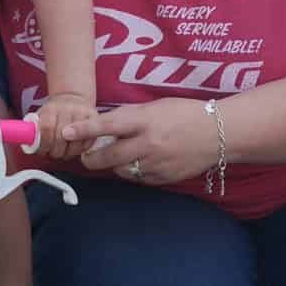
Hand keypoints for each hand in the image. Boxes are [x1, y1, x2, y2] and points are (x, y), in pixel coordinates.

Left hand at [28, 92, 97, 158]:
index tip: (43, 150)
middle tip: (53, 154)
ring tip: (64, 152)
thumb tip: (27, 143)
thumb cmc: (53, 112)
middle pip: (61, 137)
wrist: (71, 99)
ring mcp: (82, 113)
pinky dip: (81, 149)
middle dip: (56, 151)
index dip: (44, 143)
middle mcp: (68, 109)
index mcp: (51, 108)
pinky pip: (89, 141)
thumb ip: (33, 130)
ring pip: (76, 142)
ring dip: (68, 153)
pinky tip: (75, 148)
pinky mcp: (94, 118)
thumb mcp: (39, 116)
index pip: (46, 128)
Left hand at [61, 98, 215, 185]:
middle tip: (86, 157)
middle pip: (108, 157)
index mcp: (146, 121)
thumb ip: (131, 117)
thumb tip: (104, 126)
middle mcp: (149, 144)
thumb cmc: (186, 114)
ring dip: (114, 164)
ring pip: (121, 170)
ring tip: (121, 155)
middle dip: (91, 159)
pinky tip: (141, 162)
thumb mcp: (156, 107)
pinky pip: (139, 178)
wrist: (219, 133)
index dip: (84, 130)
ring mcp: (156, 164)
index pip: (107, 126)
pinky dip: (134, 171)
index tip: (65, 132)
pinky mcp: (164, 178)